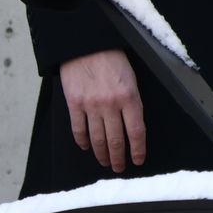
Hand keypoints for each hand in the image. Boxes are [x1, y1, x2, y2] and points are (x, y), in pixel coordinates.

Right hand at [59, 48, 144, 171]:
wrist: (87, 44)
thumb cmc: (113, 59)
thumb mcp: (131, 78)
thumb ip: (132, 102)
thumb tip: (132, 126)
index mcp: (130, 97)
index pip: (137, 131)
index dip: (138, 149)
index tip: (138, 160)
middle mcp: (111, 104)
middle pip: (116, 140)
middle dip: (119, 157)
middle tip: (120, 168)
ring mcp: (91, 105)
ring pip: (98, 139)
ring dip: (102, 154)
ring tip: (105, 162)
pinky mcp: (74, 104)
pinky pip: (79, 129)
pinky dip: (83, 141)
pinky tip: (87, 147)